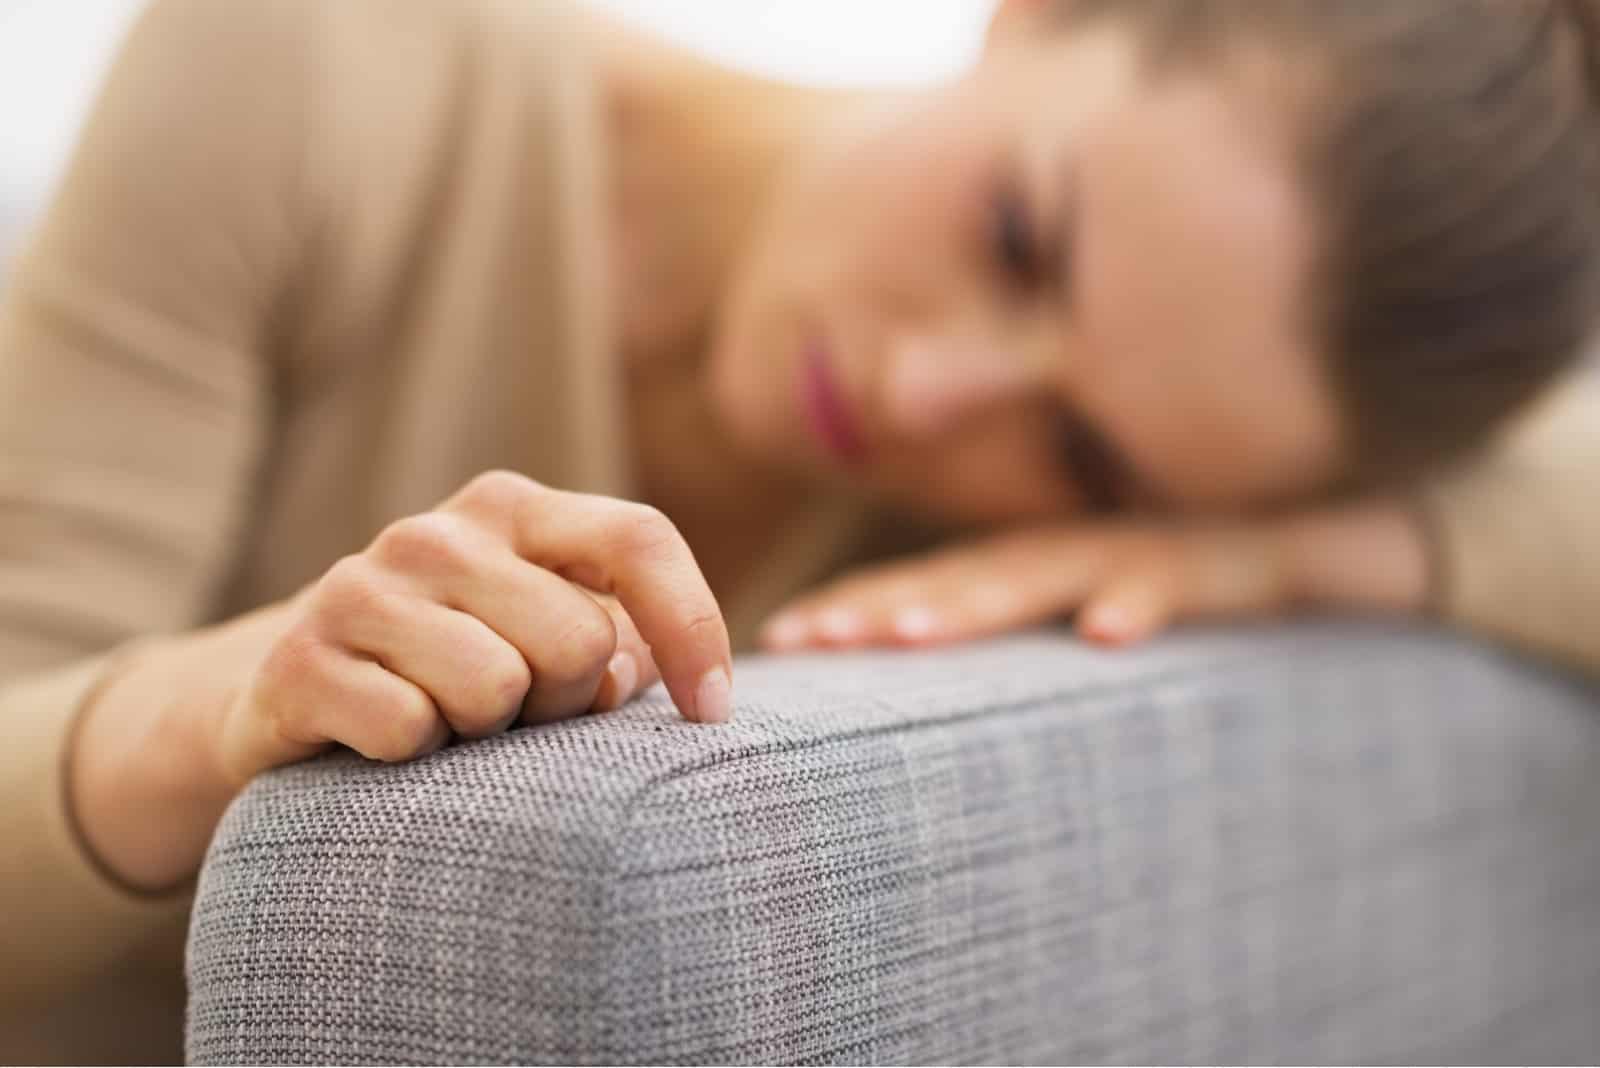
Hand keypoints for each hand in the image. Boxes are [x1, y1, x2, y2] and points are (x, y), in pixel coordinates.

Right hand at [217, 471, 732, 784]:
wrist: (283, 693)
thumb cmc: (453, 670)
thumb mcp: (543, 637)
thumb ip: (613, 641)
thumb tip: (633, 674)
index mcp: (514, 511)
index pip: (639, 540)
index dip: (693, 628)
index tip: (711, 713)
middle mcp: (435, 533)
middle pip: (577, 640)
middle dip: (564, 702)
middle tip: (515, 714)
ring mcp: (359, 589)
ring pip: (495, 690)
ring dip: (485, 736)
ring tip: (448, 722)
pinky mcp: (297, 661)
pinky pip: (410, 731)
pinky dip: (413, 760)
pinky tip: (384, 741)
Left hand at [759, 500, 1429, 651]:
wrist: (1337, 540)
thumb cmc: (1198, 591)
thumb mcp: (1099, 622)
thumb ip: (1029, 649)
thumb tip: (939, 710)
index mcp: (1036, 569)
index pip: (931, 586)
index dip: (859, 607)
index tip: (786, 640)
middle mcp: (1077, 552)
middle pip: (965, 578)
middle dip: (884, 607)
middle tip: (812, 639)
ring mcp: (1148, 550)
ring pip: (1053, 574)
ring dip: (979, 602)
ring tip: (911, 637)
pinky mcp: (1230, 562)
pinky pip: (1185, 580)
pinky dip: (1144, 599)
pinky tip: (1107, 634)